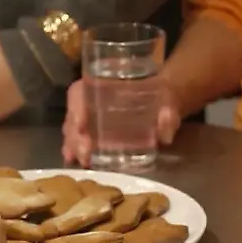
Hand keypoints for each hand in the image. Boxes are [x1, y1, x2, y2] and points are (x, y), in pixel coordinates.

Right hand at [62, 79, 180, 167]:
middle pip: (74, 112)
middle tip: (85, 152)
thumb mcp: (169, 102)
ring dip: (73, 144)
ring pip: (72, 127)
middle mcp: (93, 96)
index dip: (77, 106)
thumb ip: (169, 115)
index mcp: (106, 82)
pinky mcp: (93, 128)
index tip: (81, 124)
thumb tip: (166, 130)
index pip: (81, 91)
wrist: (164, 102)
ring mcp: (91, 113)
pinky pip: (78, 137)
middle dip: (75, 134)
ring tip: (77, 160)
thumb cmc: (162, 97)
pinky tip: (75, 160)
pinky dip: (75, 149)